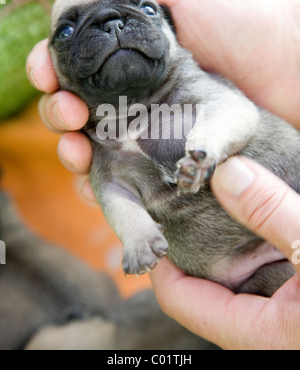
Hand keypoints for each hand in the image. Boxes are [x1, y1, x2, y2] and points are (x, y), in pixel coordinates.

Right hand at [26, 0, 299, 198]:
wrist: (288, 60)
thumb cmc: (238, 19)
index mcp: (124, 59)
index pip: (69, 67)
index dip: (48, 70)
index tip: (47, 73)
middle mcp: (128, 96)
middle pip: (70, 110)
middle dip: (56, 112)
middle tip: (71, 111)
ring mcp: (146, 132)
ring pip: (88, 148)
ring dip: (70, 150)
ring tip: (78, 147)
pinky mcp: (166, 162)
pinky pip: (121, 179)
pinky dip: (98, 185)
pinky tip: (92, 180)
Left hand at [150, 156, 299, 349]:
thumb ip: (273, 213)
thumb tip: (225, 173)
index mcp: (263, 333)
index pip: (185, 301)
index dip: (163, 266)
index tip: (151, 226)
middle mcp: (269, 328)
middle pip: (211, 286)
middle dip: (196, 247)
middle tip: (179, 205)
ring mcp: (286, 310)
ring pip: (242, 274)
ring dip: (230, 239)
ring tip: (215, 201)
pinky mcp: (299, 293)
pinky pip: (270, 265)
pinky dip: (261, 237)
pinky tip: (262, 211)